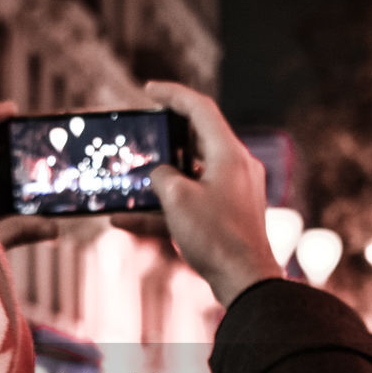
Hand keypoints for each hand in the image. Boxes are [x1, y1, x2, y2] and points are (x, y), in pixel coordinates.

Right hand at [113, 82, 280, 306]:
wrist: (246, 283)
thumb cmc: (217, 238)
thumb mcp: (177, 199)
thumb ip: (162, 176)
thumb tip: (160, 174)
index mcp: (229, 154)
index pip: (200, 109)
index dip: (173, 94)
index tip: (148, 90)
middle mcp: (236, 168)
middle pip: (196, 139)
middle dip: (165, 137)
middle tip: (142, 133)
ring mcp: (233, 193)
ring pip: (190, 175)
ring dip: (159, 179)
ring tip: (129, 180)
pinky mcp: (227, 217)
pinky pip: (191, 204)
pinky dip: (163, 208)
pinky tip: (125, 220)